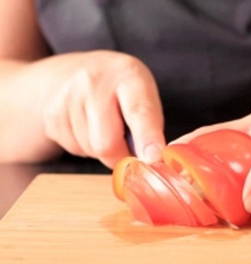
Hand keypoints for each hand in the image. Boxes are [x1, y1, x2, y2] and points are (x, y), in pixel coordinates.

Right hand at [39, 50, 164, 166]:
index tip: (153, 157)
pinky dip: (85, 146)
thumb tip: (151, 159)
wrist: (72, 72)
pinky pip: (74, 149)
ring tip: (103, 125)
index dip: (147, 137)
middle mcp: (94, 82)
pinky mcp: (51, 115)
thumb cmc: (120, 89)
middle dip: (120, 155)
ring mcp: (68, 97)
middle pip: (107, 143)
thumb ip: (151, 126)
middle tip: (126, 144)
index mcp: (128, 74)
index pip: (139, 110)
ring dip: (102, 149)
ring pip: (91, 150)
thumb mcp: (143, 94)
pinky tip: (86, 126)